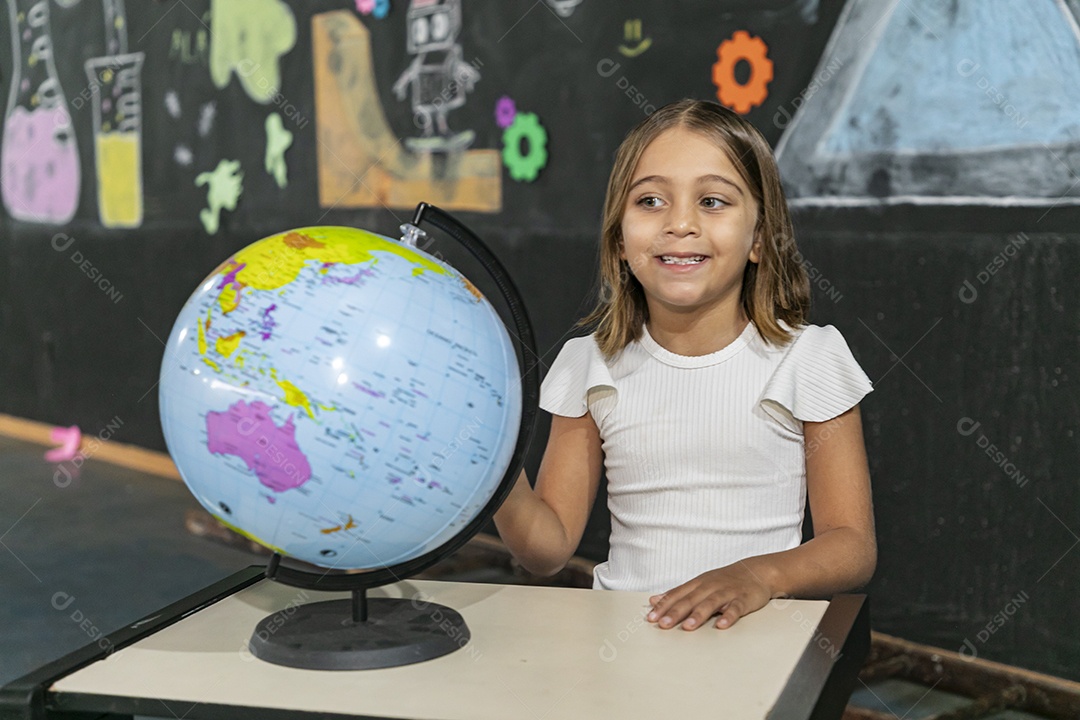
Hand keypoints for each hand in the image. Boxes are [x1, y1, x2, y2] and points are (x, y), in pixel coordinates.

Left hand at [647, 561, 773, 630]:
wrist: (755, 571)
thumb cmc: (723, 580)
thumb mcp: (699, 584)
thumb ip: (678, 593)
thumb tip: (654, 600)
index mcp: (698, 583)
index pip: (677, 594)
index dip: (664, 606)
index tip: (651, 617)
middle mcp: (710, 586)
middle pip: (691, 599)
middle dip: (676, 612)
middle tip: (663, 624)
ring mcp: (727, 592)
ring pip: (711, 603)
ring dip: (698, 615)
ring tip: (687, 627)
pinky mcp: (743, 599)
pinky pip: (736, 608)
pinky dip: (728, 616)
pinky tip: (721, 625)